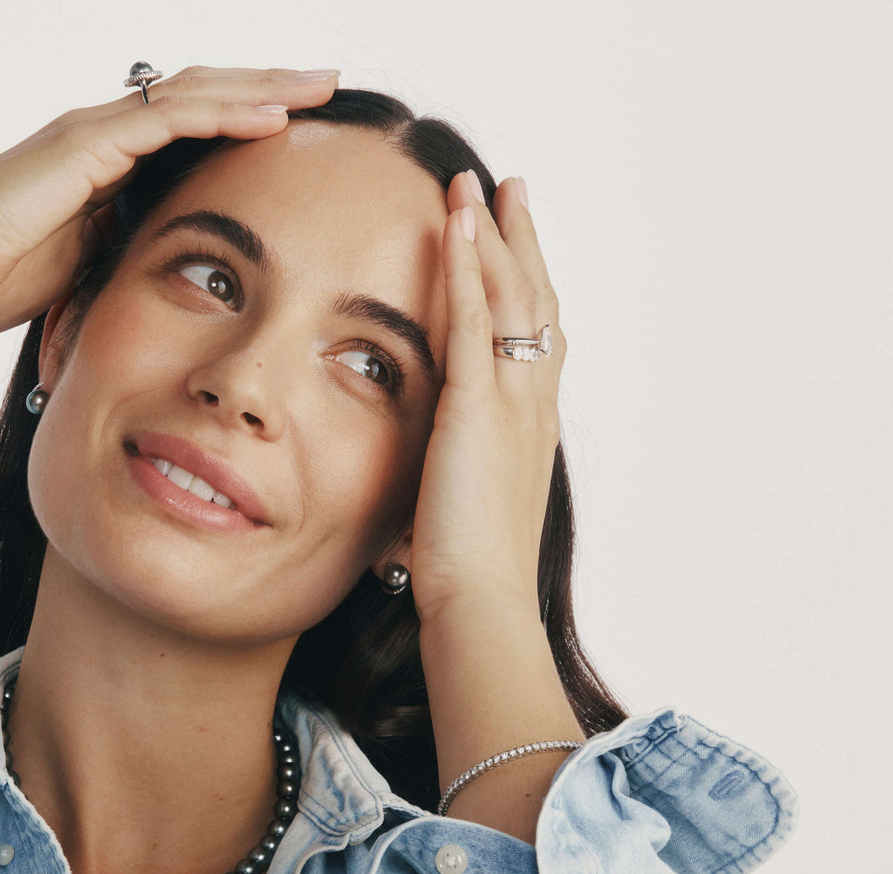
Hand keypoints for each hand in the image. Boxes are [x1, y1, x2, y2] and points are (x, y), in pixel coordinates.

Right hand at [0, 66, 338, 334]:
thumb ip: (118, 258)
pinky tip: (274, 115)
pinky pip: (171, 120)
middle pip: (205, 97)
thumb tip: (151, 281)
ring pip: (198, 95)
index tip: (298, 127)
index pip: (191, 128)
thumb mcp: (80, 270)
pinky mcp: (90, 143)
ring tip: (320, 86)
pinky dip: (226, 114)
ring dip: (264, 89)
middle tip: (327, 85)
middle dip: (270, 88)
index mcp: (109, 164)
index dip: (245, 120)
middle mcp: (109, 135)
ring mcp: (100, 132)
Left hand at [406, 172, 566, 625]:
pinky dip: (466, 264)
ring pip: (508, 298)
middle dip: (520, 241)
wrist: (481, 600)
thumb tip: (430, 482)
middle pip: (533, 301)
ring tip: (475, 183)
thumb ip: (456, 478)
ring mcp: (512, 401)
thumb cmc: (469, 572)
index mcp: (529, 427)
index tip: (513, 248)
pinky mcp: (478, 407)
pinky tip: (454, 221)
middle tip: (509, 189)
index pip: (533, 339)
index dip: (525, 287)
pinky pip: (472, 318)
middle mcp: (532, 404)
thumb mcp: (467, 510)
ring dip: (491, 234)